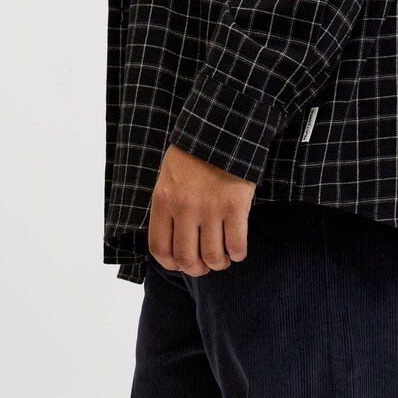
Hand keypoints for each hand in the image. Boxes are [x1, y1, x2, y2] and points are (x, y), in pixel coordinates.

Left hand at [148, 144, 255, 275]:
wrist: (223, 128)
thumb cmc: (195, 155)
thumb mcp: (169, 178)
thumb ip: (168, 208)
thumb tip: (175, 243)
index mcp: (164, 201)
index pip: (159, 248)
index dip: (171, 264)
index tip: (181, 264)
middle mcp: (184, 207)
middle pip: (186, 259)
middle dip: (197, 270)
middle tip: (206, 266)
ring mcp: (210, 208)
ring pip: (212, 257)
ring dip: (219, 264)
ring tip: (223, 258)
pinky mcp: (235, 206)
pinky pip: (236, 245)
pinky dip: (238, 254)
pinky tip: (238, 250)